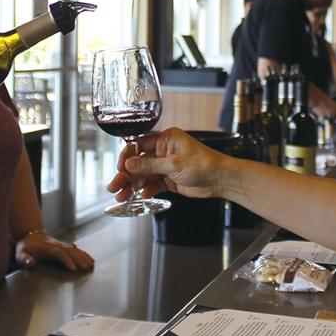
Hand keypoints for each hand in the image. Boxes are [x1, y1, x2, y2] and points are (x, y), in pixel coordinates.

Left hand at [15, 231, 94, 271]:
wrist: (29, 235)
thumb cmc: (25, 247)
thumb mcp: (20, 255)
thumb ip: (25, 259)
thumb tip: (31, 263)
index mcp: (47, 248)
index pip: (59, 253)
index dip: (66, 261)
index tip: (73, 269)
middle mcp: (56, 245)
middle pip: (70, 251)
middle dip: (79, 259)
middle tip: (86, 268)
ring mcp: (61, 245)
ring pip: (74, 249)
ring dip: (83, 256)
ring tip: (91, 264)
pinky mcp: (63, 246)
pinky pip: (75, 249)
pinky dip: (83, 254)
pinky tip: (89, 259)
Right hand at [106, 128, 226, 201]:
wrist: (221, 180)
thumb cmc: (204, 164)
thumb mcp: (173, 164)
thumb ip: (149, 165)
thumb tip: (129, 164)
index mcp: (166, 139)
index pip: (138, 145)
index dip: (127, 157)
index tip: (120, 169)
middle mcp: (164, 151)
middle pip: (139, 162)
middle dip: (126, 175)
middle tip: (114, 187)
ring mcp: (166, 165)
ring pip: (144, 175)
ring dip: (133, 186)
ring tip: (122, 196)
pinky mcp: (170, 179)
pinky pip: (153, 184)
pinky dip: (147, 190)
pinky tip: (141, 196)